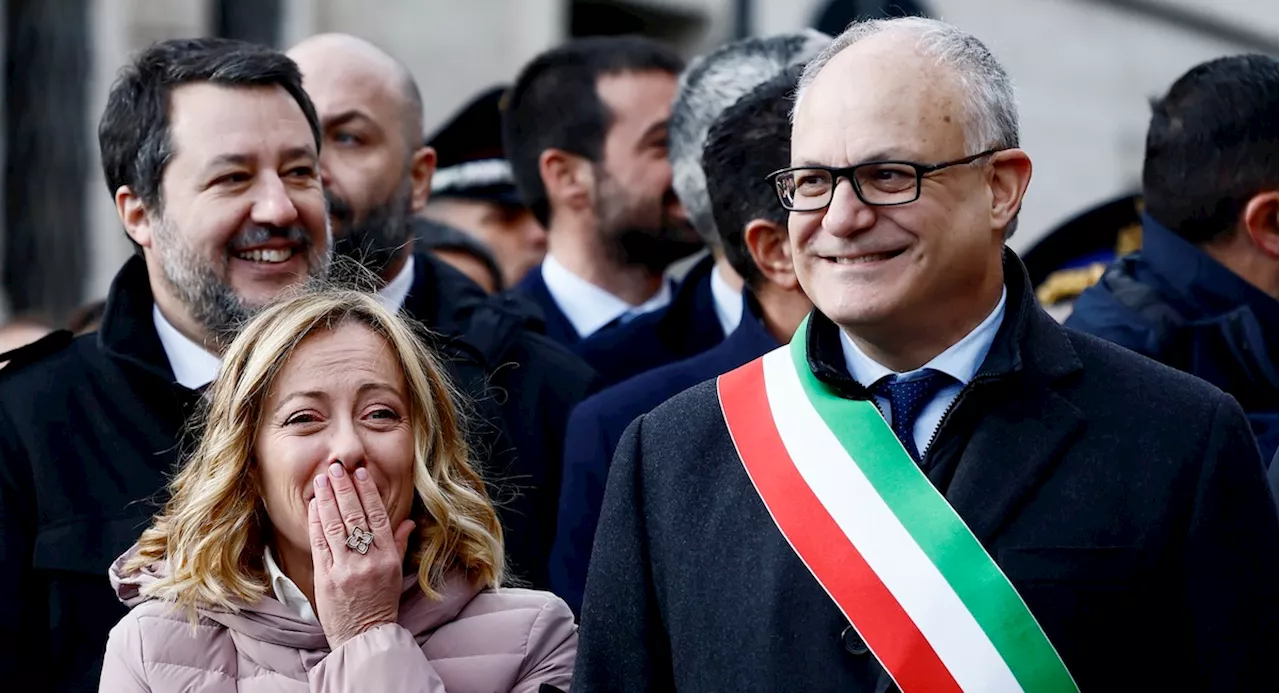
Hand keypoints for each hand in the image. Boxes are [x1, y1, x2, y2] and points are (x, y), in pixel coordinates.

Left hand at [309, 462, 415, 649]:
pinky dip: (316, 523)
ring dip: (326, 500)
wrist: (363, 637)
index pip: (378, 517)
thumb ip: (399, 545)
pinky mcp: (326, 578)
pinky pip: (320, 545)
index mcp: (388, 557)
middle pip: (355, 517)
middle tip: (336, 468)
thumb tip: (407, 522)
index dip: (368, 493)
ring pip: (335, 527)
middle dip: (344, 489)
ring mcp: (346, 569)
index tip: (360, 474)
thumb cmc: (381, 604)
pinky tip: (313, 507)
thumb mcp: (395, 574)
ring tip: (321, 481)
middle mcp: (368, 560)